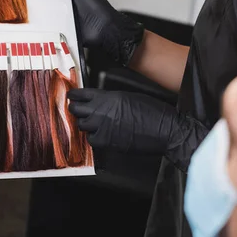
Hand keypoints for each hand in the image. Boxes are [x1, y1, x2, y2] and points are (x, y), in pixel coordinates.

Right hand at [38, 0, 143, 64]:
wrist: (105, 30)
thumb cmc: (98, 9)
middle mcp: (65, 7)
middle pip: (46, 3)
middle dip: (36, 1)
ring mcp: (62, 20)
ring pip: (46, 16)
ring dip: (38, 15)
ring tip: (25, 10)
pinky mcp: (61, 32)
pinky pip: (49, 29)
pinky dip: (43, 28)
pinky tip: (34, 25)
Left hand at [68, 88, 207, 170]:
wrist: (165, 130)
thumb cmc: (153, 112)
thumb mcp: (130, 97)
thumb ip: (111, 99)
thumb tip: (99, 102)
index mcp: (109, 97)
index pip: (81, 94)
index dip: (74, 96)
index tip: (71, 97)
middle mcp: (102, 111)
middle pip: (76, 109)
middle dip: (75, 110)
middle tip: (77, 111)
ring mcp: (103, 127)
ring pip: (82, 125)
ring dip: (86, 125)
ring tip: (94, 124)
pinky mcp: (107, 141)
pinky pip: (91, 140)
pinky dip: (94, 138)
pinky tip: (102, 136)